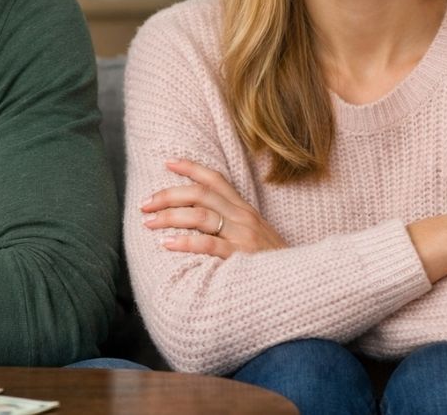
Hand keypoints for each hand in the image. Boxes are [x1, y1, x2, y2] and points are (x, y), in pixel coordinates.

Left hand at [141, 159, 286, 258]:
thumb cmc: (273, 262)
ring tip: (149, 223)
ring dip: (170, 216)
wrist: (301, 283)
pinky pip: (208, 245)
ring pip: (200, 215)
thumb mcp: (256, 235)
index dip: (190, 167)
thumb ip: (233, 224)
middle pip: (200, 194)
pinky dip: (184, 242)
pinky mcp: (241, 257)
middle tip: (145, 203)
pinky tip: (166, 243)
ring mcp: (243, 236)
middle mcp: (243, 217)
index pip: (215, 179)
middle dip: (168, 195)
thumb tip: (199, 218)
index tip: (167, 163)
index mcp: (245, 209)